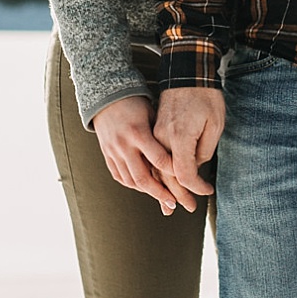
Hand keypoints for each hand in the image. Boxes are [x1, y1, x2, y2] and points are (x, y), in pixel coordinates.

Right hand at [91, 95, 183, 213]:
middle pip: (144, 178)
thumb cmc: (135, 101)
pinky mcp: (107, 155)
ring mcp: (113, 152)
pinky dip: (133, 185)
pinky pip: (120, 177)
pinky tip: (146, 188)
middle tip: (176, 202)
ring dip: (149, 192)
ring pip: (131, 181)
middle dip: (162, 194)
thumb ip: (166, 133)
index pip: (160, 160)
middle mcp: (124, 145)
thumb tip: (184, 152)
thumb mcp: (155, 111)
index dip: (175, 174)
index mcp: (138, 132)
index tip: (190, 182)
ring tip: (164, 198)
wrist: (106, 95)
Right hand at [152, 86, 224, 211]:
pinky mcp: (152, 131)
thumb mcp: (214, 124)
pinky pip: (151, 158)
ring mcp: (154, 134)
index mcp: (179, 136)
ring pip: (155, 168)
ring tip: (168, 206)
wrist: (187, 71)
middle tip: (188, 208)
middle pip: (166, 175)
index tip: (207, 191)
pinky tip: (158, 185)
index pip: (184, 173)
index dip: (196, 187)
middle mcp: (161, 138)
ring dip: (162, 189)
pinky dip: (155, 174)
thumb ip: (204, 151)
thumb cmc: (205, 96)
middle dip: (178, 195)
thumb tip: (195, 167)